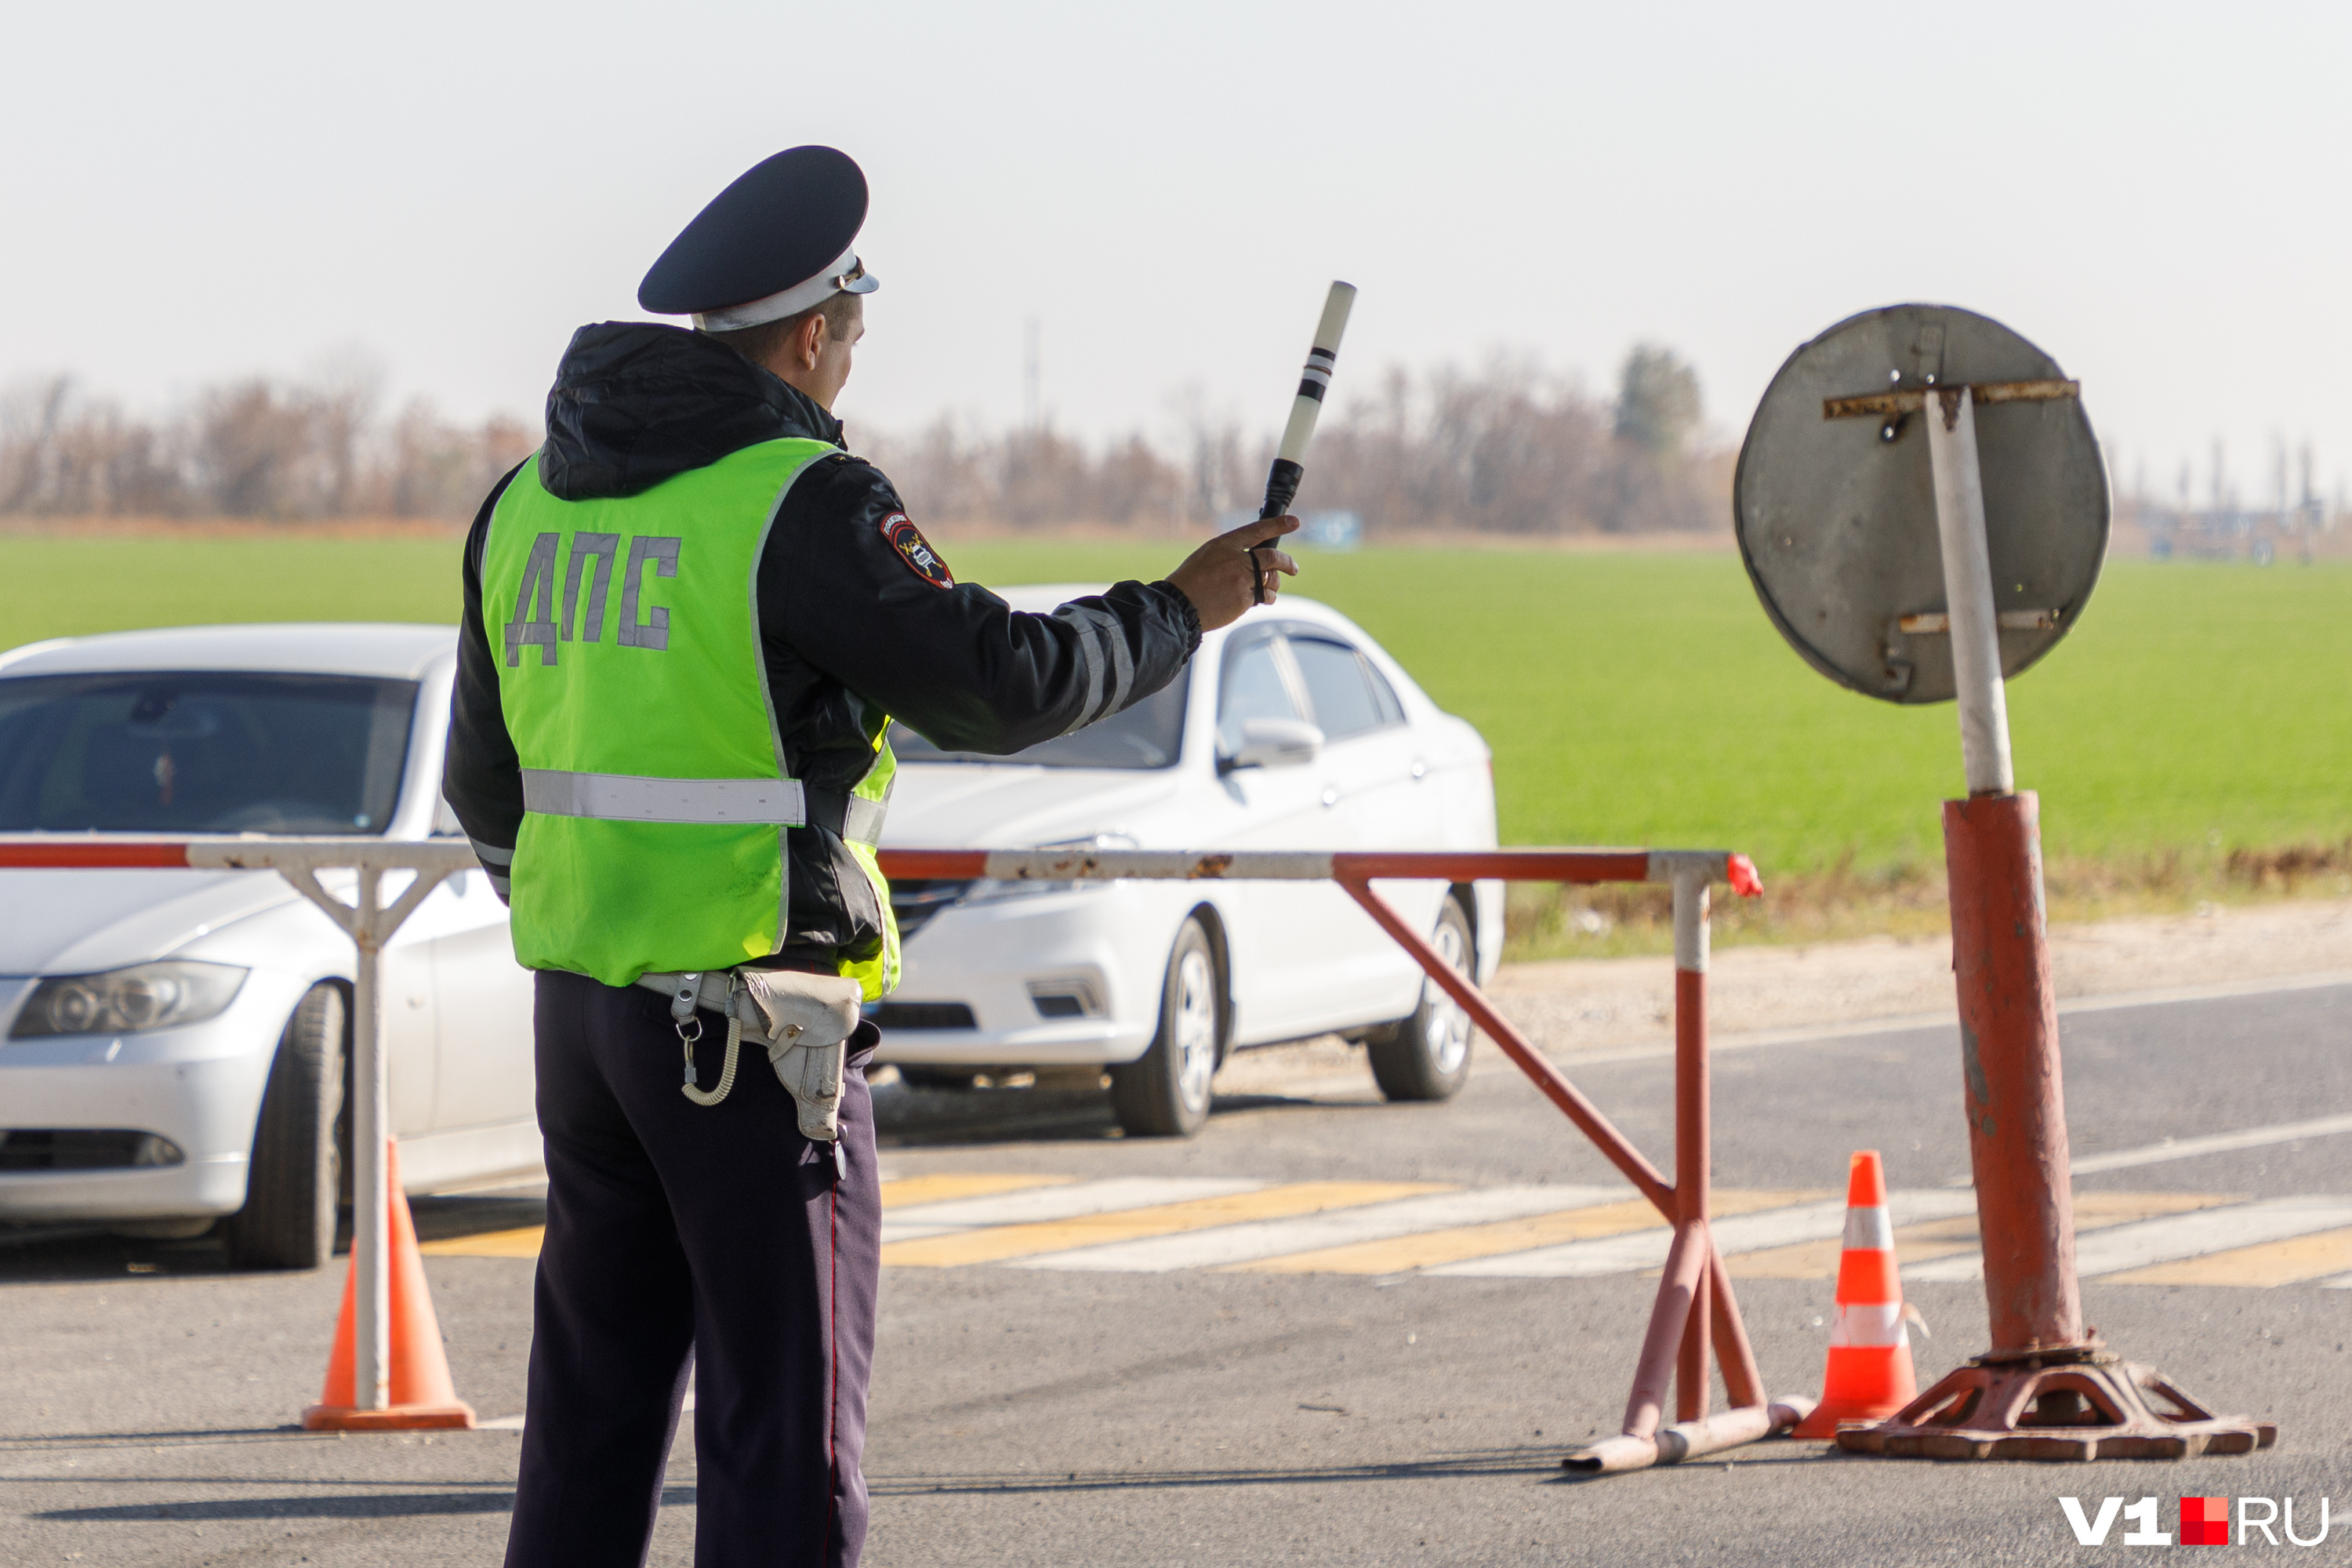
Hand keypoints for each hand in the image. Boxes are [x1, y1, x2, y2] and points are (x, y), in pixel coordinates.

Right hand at [1165, 515, 1299, 630]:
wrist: (1179, 606)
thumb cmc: (1189, 582)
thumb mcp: (1206, 557)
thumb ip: (1231, 555)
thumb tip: (1255, 560)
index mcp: (1224, 545)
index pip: (1257, 530)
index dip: (1278, 524)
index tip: (1294, 522)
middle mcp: (1236, 560)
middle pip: (1272, 558)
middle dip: (1287, 563)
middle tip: (1293, 568)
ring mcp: (1242, 580)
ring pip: (1271, 579)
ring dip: (1274, 584)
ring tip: (1270, 589)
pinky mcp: (1244, 599)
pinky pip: (1263, 597)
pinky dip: (1265, 598)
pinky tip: (1259, 600)